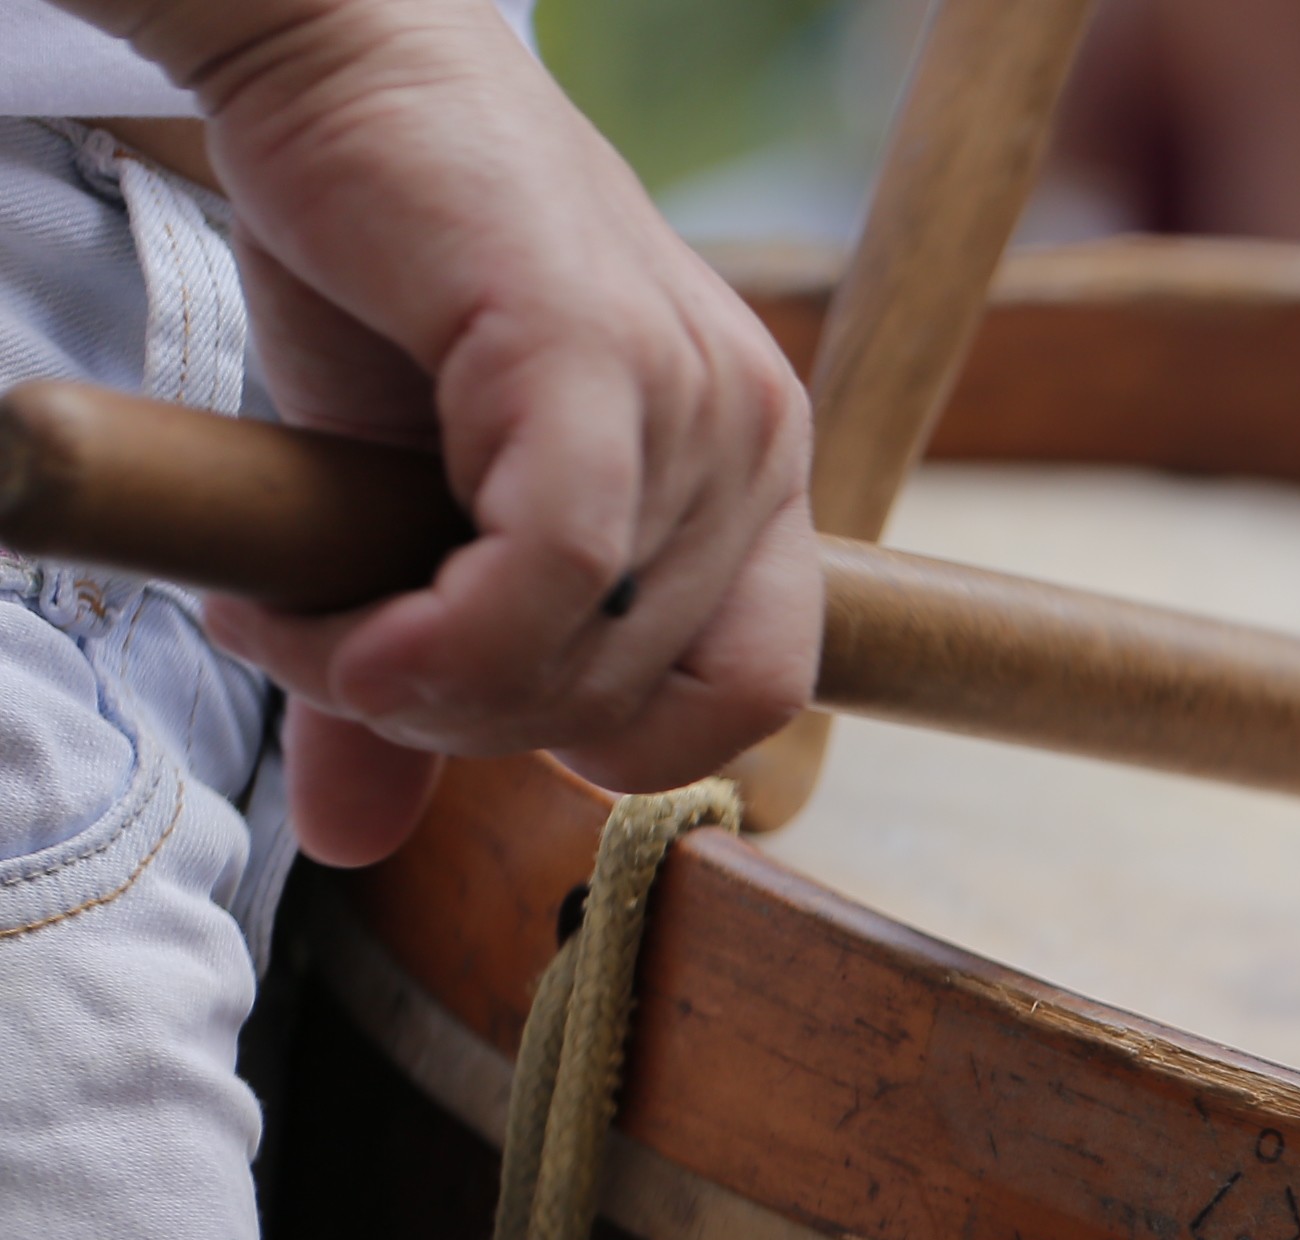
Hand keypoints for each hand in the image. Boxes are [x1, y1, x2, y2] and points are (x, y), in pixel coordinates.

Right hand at [76, 0, 817, 863]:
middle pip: (643, 698)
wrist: (332, 76)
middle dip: (460, 718)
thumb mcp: (396, 516)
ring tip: (286, 622)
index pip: (748, 701)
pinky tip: (331, 630)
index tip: (451, 702)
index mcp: (747, 488)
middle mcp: (753, 443)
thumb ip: (406, 679)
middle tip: (313, 660)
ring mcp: (694, 392)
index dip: (604, 748)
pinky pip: (554, 562)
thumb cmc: (384, 292)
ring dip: (408, 678)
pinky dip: (439, 633)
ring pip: (587, 648)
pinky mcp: (590, 344)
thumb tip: (357, 843)